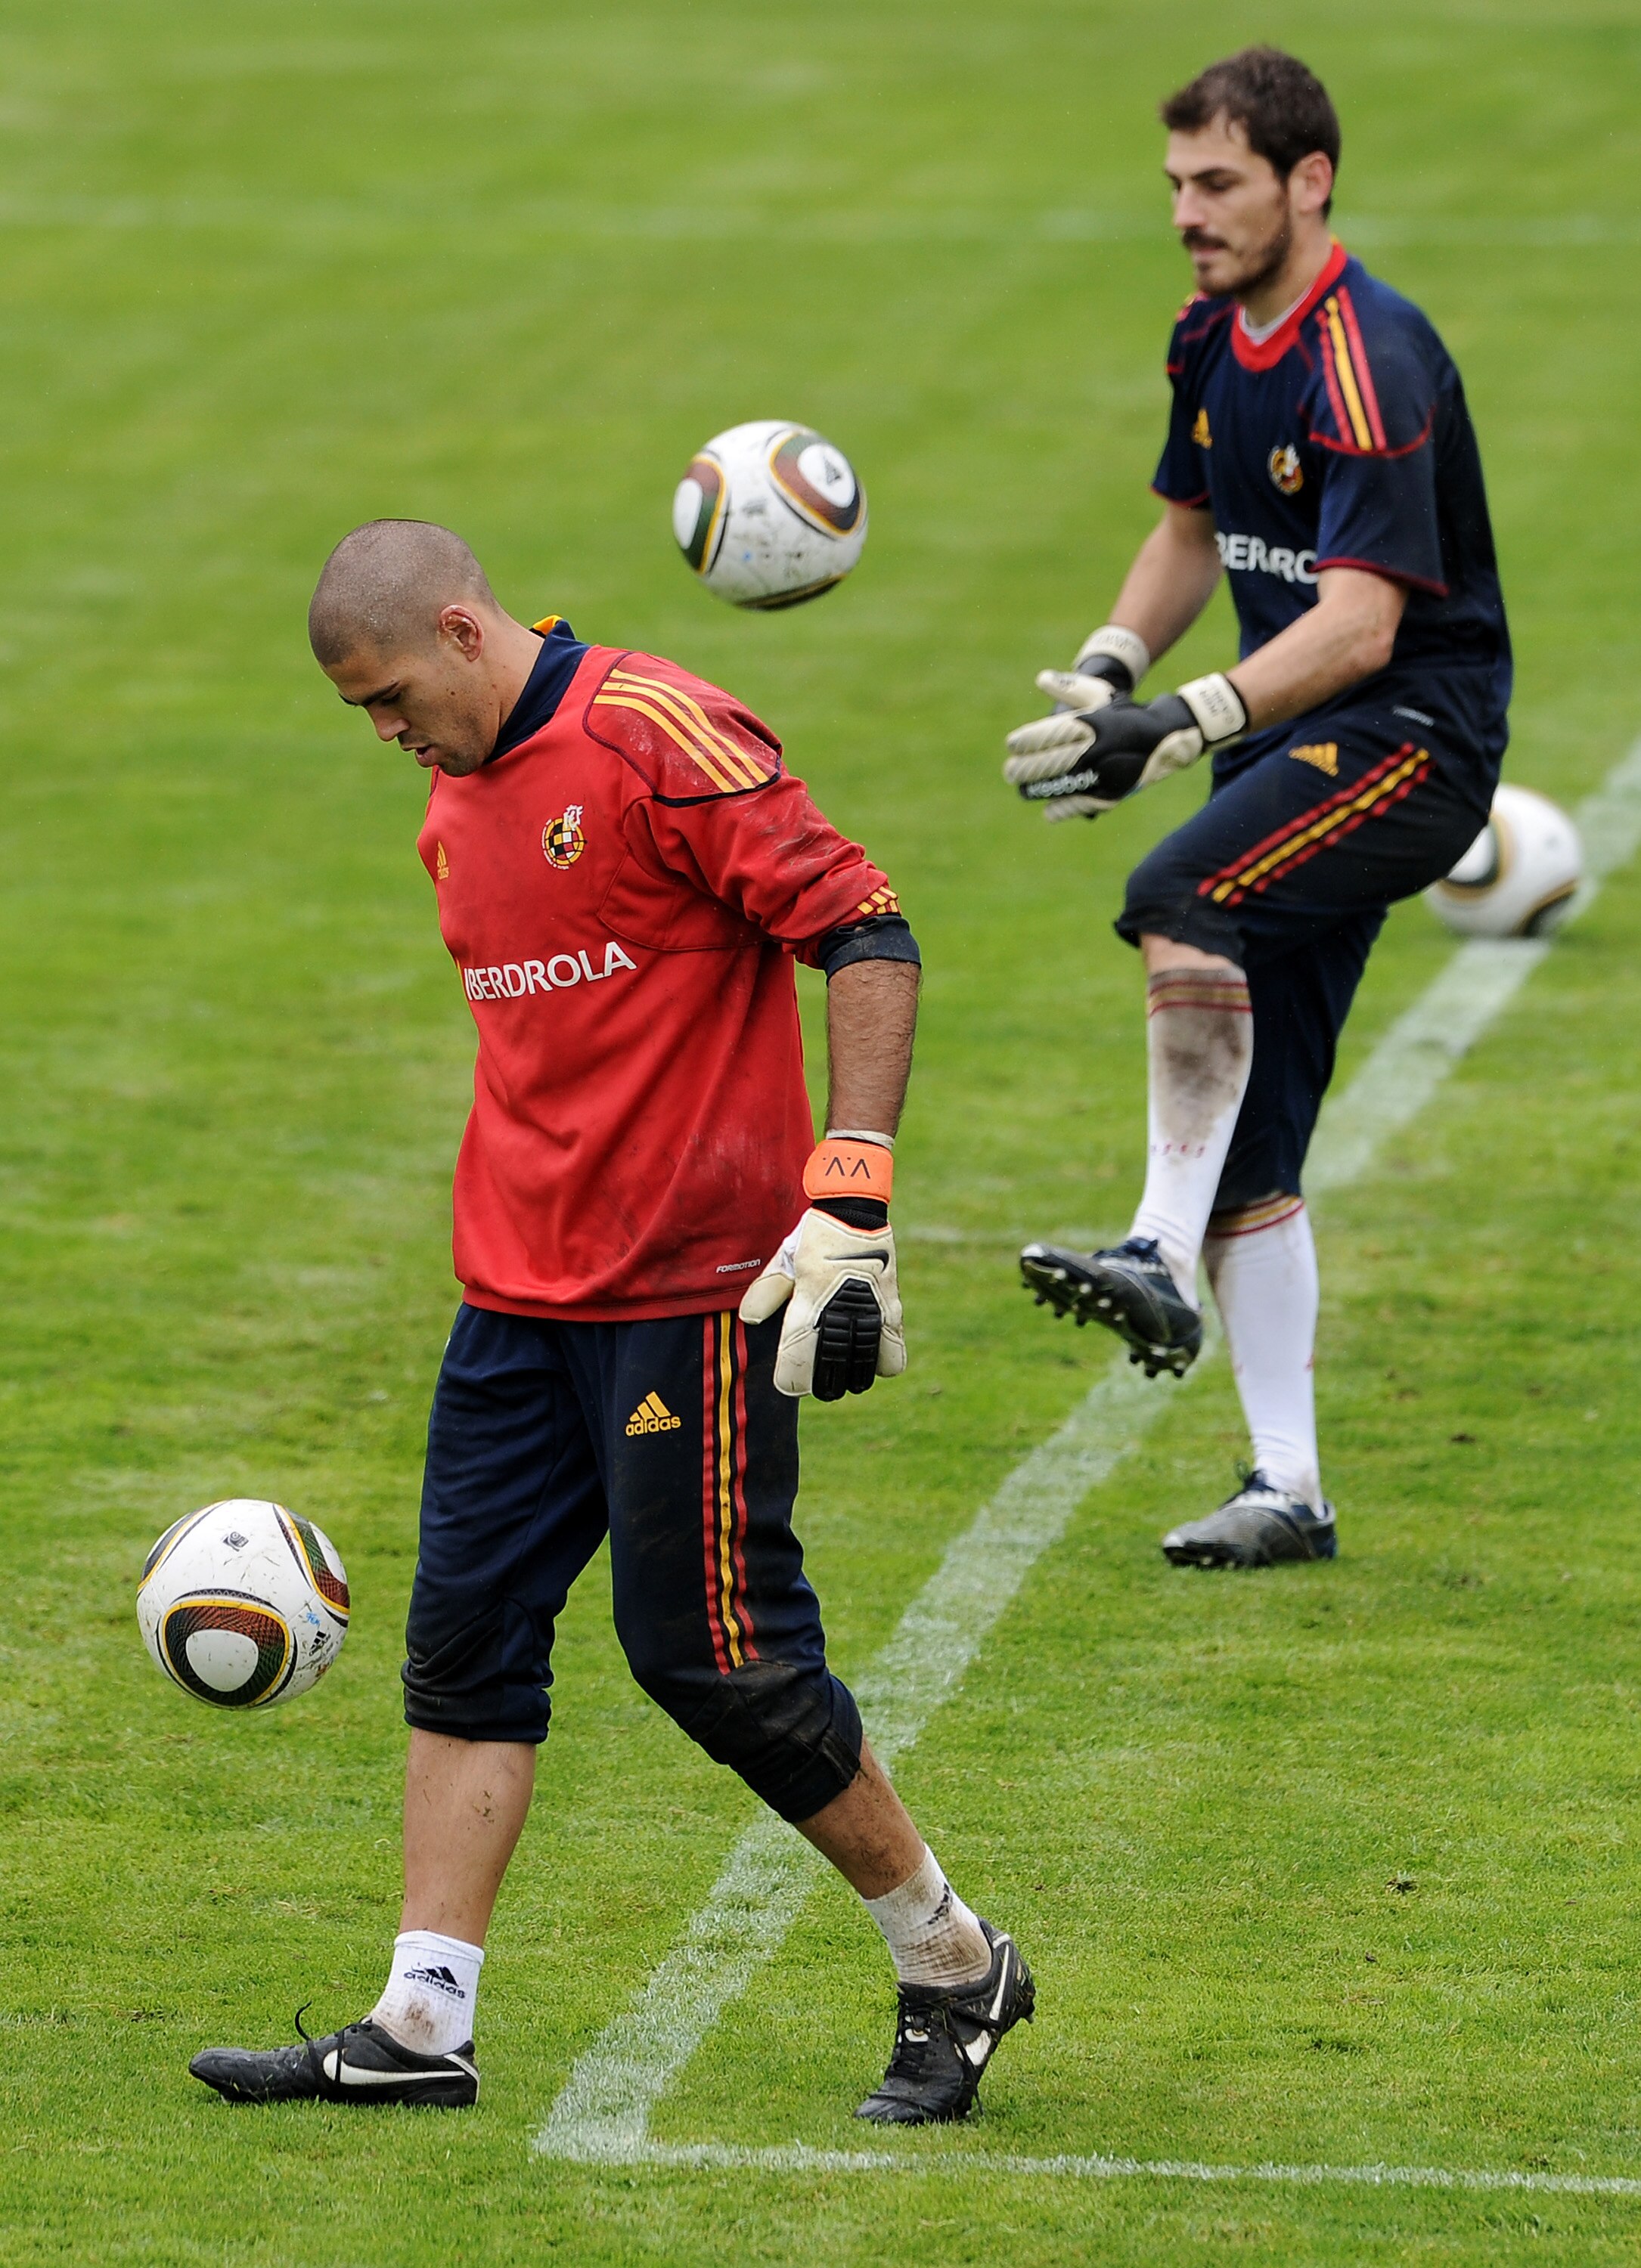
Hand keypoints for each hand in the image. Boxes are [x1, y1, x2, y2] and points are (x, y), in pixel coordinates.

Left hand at [739, 1207, 905, 1399]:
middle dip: (820, 1385)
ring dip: (850, 1378)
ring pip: (861, 1369)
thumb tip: (750, 1319)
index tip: (789, 1383)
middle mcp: (838, 1313)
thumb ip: (766, 1292)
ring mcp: (869, 1314)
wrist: (854, 1212)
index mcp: (806, 1304)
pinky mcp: (892, 1310)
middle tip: (816, 1383)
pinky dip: (880, 1364)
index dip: (790, 1381)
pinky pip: (892, 1355)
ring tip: (843, 1378)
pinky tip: (871, 1358)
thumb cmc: (815, 1238)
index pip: (796, 1363)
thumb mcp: (784, 1260)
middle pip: (828, 1373)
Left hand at [1003, 671, 1247, 821]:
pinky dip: (1063, 808)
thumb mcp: (1100, 694)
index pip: (1049, 734)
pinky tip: (1048, 809)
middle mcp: (1095, 749)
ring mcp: (1104, 773)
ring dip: (1038, 789)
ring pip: (1062, 786)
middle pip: (1050, 763)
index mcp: (1090, 724)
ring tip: (1023, 789)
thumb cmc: (1124, 711)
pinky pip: (1082, 803)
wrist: (1165, 734)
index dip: (1027, 741)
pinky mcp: (1113, 792)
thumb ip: (1070, 687)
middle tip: (1010, 772)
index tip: (1012, 745)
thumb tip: (1043, 679)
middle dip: (1025, 769)